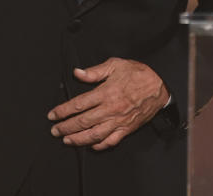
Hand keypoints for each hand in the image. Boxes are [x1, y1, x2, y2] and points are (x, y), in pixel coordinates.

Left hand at [47, 58, 169, 150]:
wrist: (160, 85)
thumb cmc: (137, 73)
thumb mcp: (115, 65)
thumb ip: (94, 71)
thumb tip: (77, 73)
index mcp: (105, 93)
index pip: (78, 105)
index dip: (63, 111)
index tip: (52, 115)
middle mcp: (110, 109)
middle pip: (82, 122)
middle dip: (65, 127)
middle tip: (54, 131)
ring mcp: (118, 121)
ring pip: (94, 135)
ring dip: (78, 139)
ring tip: (66, 140)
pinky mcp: (127, 129)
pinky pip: (111, 141)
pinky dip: (99, 145)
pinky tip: (90, 146)